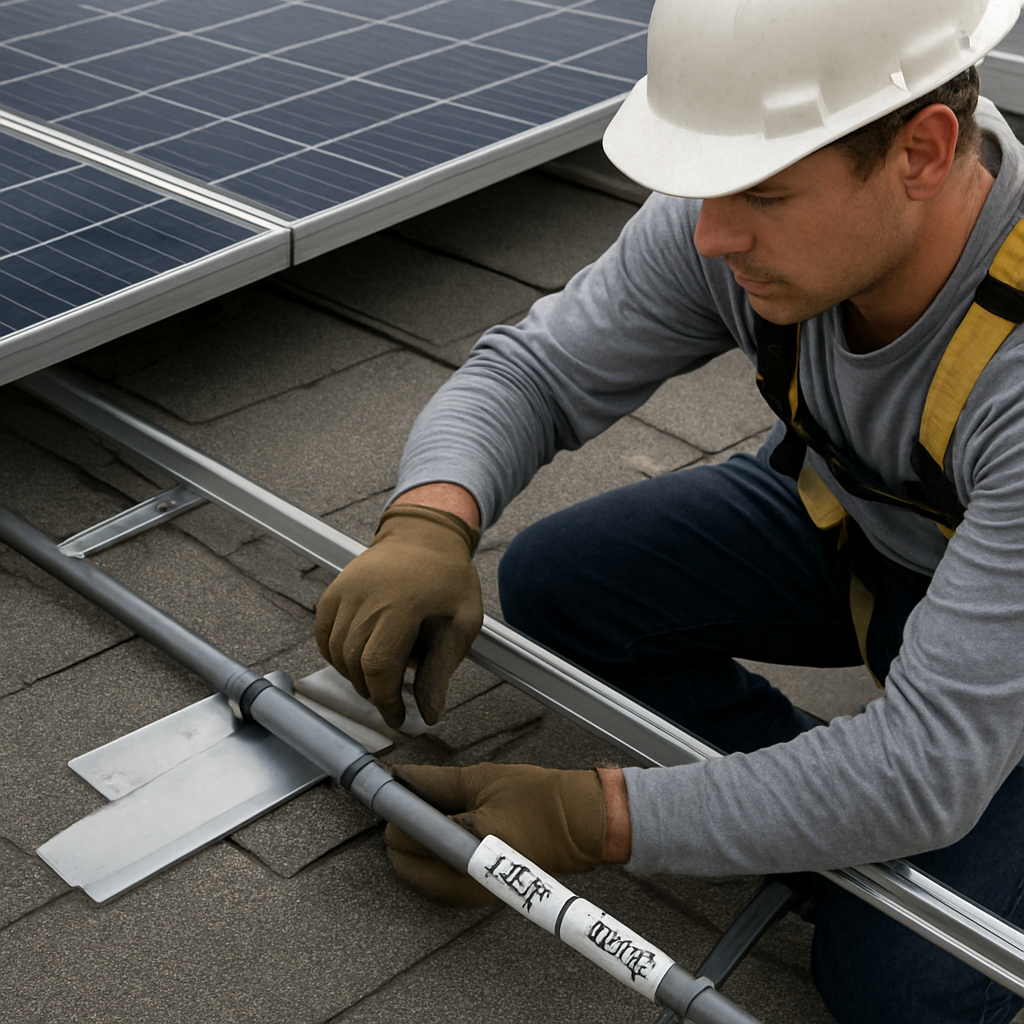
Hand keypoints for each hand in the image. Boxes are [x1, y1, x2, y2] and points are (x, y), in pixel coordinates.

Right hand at [314, 504, 482, 728]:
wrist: (424, 536)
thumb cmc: (448, 578)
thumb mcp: (462, 622)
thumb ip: (442, 670)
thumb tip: (429, 714)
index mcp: (402, 604)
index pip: (379, 667)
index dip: (385, 700)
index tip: (396, 717)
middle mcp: (367, 597)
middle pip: (354, 663)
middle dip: (372, 691)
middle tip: (391, 699)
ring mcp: (345, 591)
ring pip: (336, 652)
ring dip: (354, 675)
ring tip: (379, 676)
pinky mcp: (334, 590)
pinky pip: (323, 635)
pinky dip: (335, 655)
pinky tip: (357, 660)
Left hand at [385, 762, 608, 905]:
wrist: (581, 825)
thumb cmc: (540, 800)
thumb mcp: (483, 779)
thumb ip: (435, 782)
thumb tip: (400, 777)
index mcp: (466, 846)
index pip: (404, 836)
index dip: (395, 810)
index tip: (394, 791)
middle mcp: (465, 879)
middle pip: (404, 861)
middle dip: (402, 831)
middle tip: (415, 802)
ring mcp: (471, 894)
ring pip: (417, 876)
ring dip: (415, 847)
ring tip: (434, 816)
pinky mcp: (478, 896)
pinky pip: (437, 883)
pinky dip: (431, 860)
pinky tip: (445, 835)